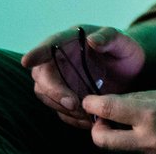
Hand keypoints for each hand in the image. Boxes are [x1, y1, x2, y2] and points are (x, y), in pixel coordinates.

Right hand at [21, 26, 145, 128]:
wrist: (128, 72)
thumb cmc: (124, 52)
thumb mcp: (124, 43)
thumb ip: (110, 38)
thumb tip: (92, 39)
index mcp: (71, 40)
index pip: (51, 44)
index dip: (38, 52)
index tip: (27, 61)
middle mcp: (58, 59)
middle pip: (42, 74)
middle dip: (54, 90)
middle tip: (73, 103)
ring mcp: (58, 79)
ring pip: (45, 94)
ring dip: (60, 105)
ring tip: (86, 111)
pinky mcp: (62, 97)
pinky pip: (57, 109)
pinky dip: (69, 116)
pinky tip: (87, 118)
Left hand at [82, 88, 155, 152]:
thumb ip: (140, 99)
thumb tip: (114, 102)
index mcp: (153, 115)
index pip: (109, 110)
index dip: (94, 104)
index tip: (89, 101)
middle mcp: (148, 139)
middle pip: (102, 141)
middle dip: (96, 128)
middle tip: (103, 118)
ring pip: (118, 148)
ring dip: (114, 136)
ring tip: (125, 123)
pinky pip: (134, 153)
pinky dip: (131, 142)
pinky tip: (141, 132)